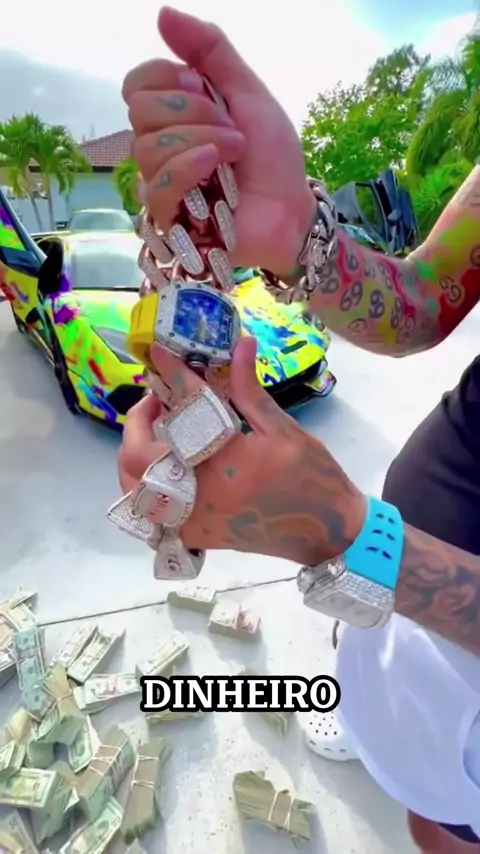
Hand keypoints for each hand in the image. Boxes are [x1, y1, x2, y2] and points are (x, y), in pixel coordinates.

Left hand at [119, 338, 365, 565]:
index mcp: (221, 462)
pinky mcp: (194, 534)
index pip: (183, 410)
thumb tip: (240, 345)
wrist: (325, 531)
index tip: (161, 353)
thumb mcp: (282, 429)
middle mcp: (196, 494)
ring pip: (134, 486)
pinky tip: (166, 461)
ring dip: (137, 452)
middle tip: (159, 399)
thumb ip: (249, 390)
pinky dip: (147, 482)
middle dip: (139, 420)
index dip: (172, 376)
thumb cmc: (309, 476)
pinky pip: (151, 509)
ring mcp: (190, 519)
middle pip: (137, 455)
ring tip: (159, 430)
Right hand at [122, 6, 315, 276]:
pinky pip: (158, 186)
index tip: (203, 86)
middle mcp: (161, 149)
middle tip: (232, 130)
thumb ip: (211, 52)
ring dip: (200, 141)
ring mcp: (161, 187)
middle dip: (192, 112)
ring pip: (148, 149)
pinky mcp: (167, 223)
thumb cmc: (272, 158)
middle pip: (140, 112)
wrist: (292, 208)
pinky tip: (216, 167)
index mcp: (174, 116)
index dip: (167, 78)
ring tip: (233, 153)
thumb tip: (163, 14)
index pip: (136, 84)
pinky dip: (188, 167)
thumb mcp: (247, 93)